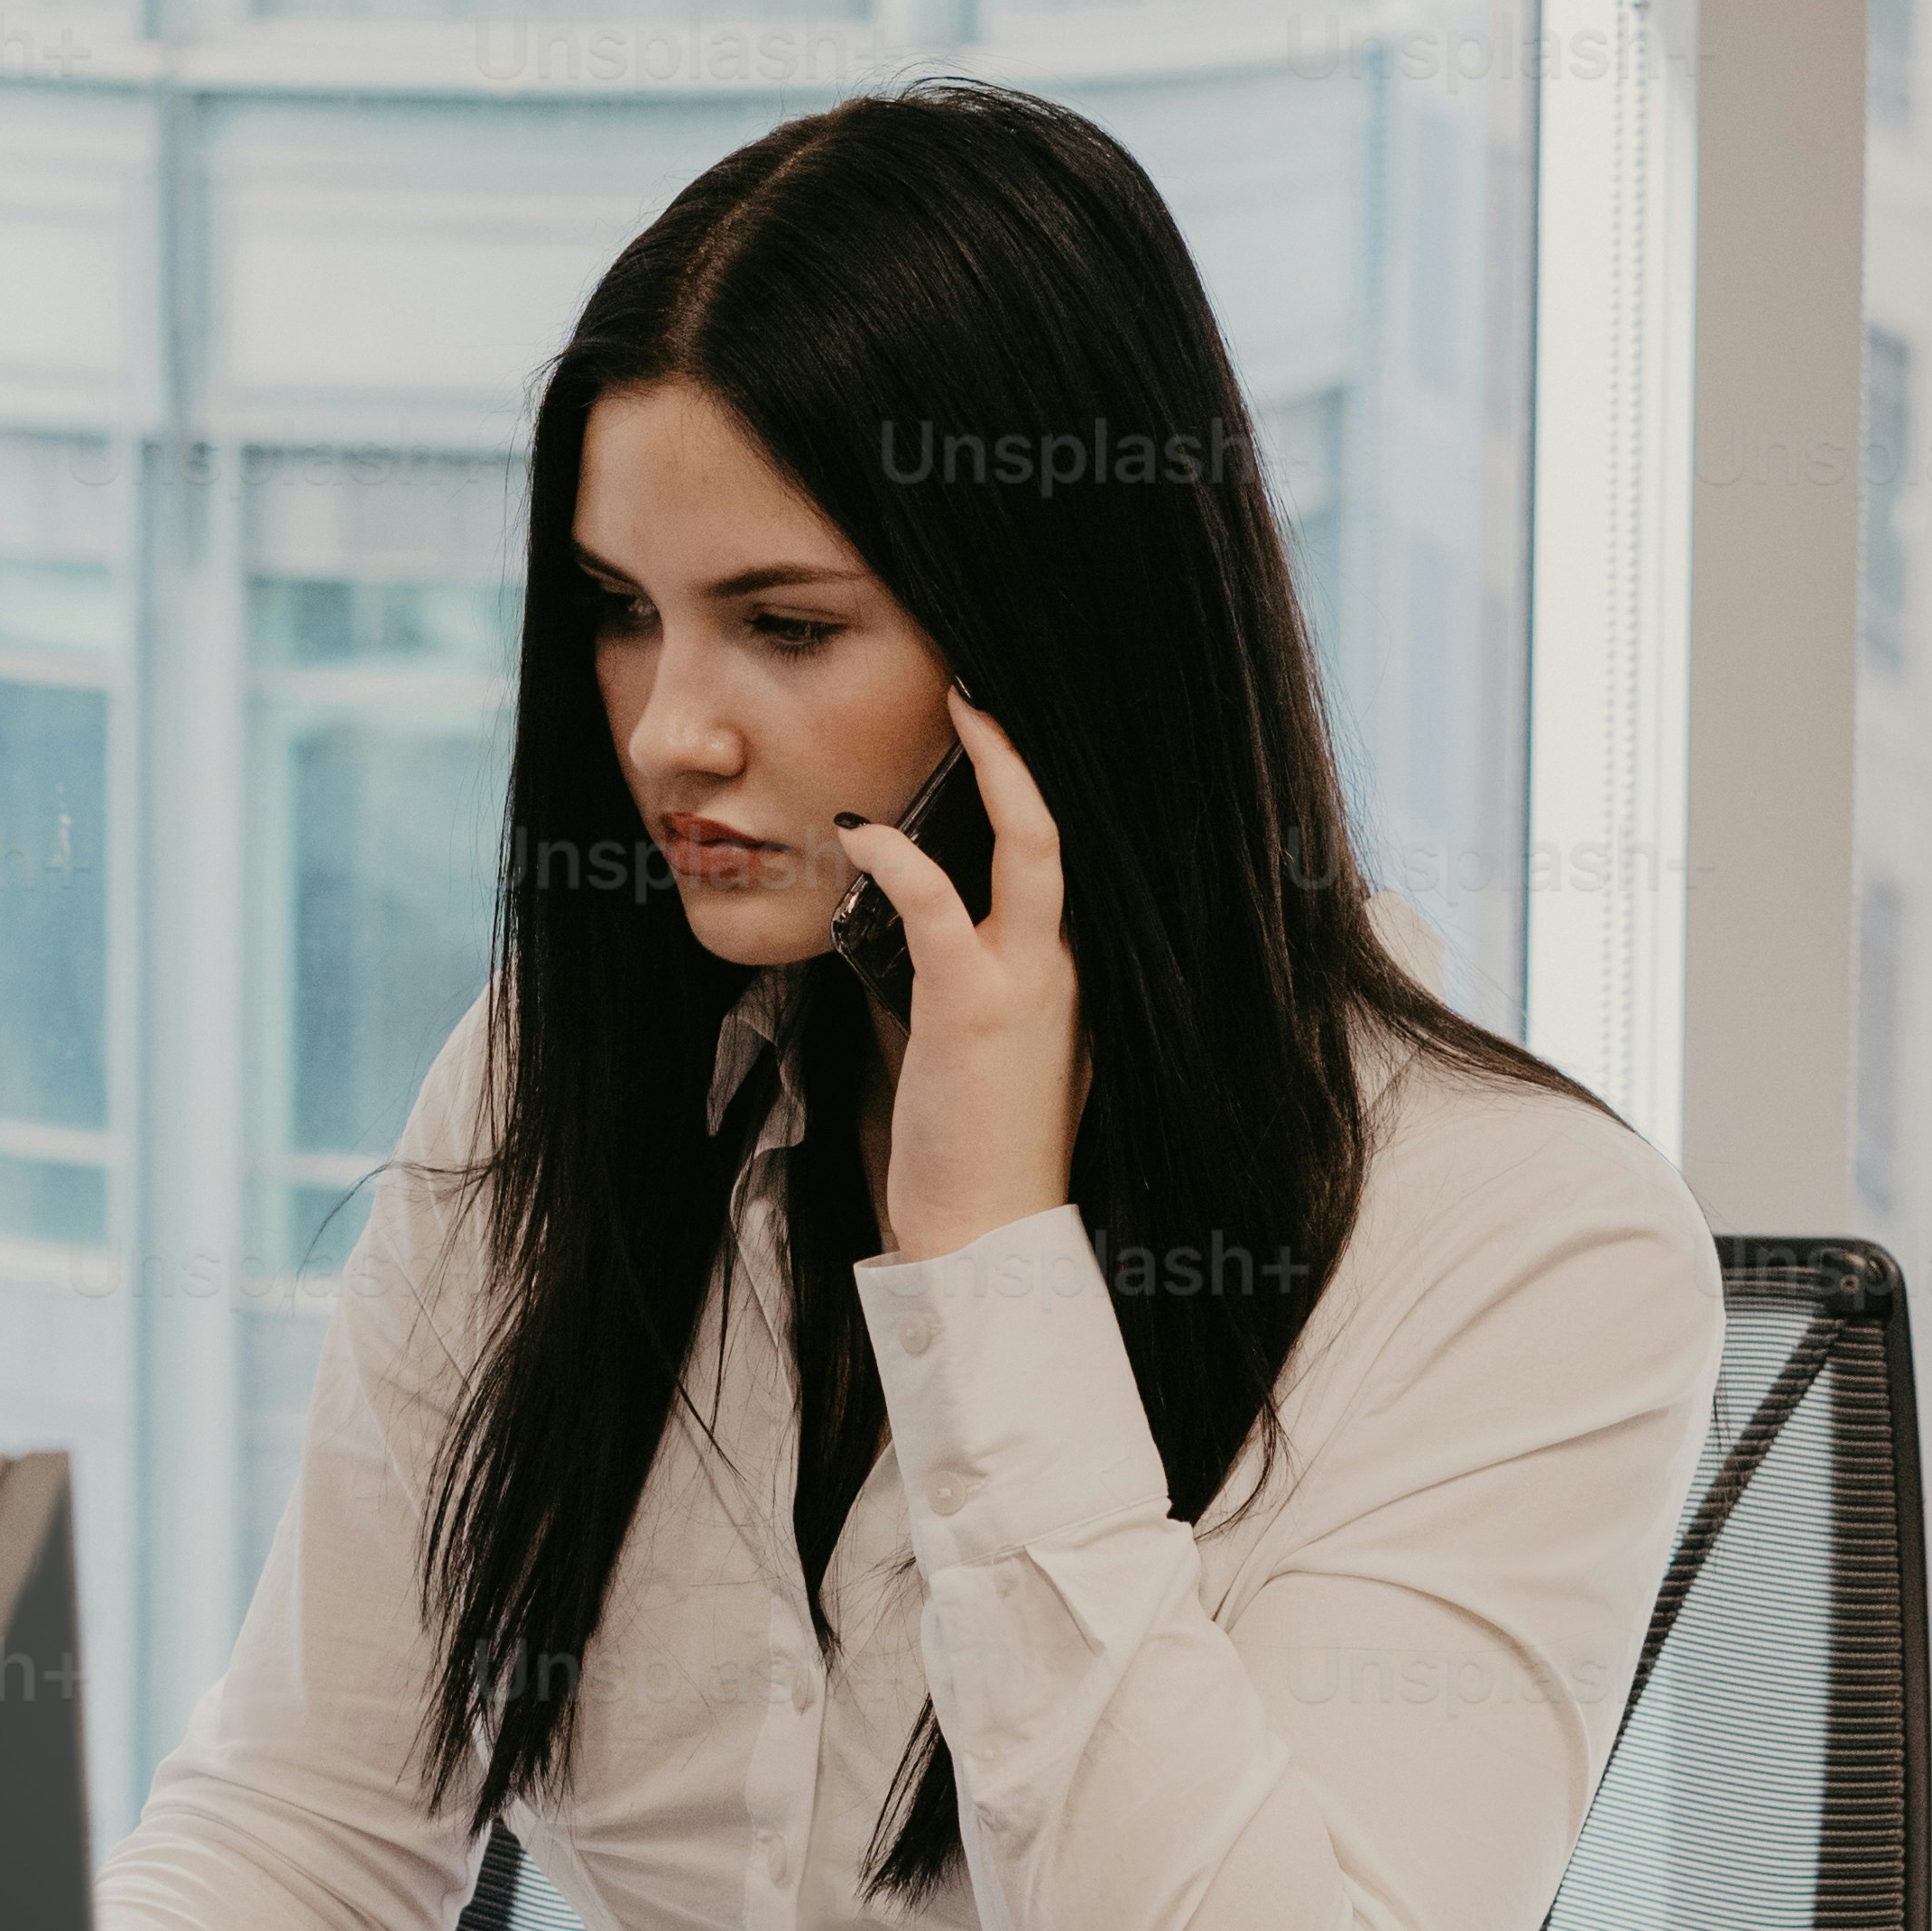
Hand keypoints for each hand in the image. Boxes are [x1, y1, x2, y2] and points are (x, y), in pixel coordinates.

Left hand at [834, 683, 1088, 1264]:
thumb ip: (973, 984)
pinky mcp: (975, 1006)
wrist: (989, 1238)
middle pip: (1067, 832)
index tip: (999, 737)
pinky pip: (938, 904)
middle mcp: (1069, 967)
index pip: (1064, 863)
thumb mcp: (991, 1053)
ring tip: (962, 708)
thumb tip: (922, 932)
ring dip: (998, 768)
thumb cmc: (980, 1152)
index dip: (1035, 792)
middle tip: (983, 692)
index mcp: (1074, 975)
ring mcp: (1031, 983)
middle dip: (1030, 753)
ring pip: (1034, 845)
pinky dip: (896, 856)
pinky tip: (857, 830)